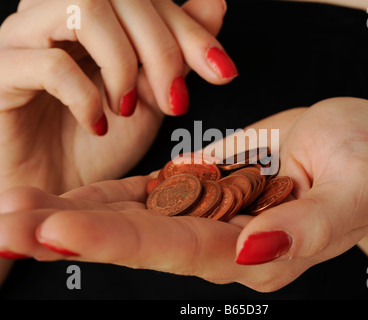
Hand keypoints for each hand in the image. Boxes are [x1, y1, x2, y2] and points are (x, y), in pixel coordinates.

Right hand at [0, 0, 232, 192]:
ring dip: (123, 63)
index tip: (222, 72)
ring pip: (83, 8)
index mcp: (98, 17)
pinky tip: (98, 123)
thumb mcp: (153, 95)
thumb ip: (179, 51)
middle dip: (162, 49)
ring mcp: (24, 37)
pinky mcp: (3, 70)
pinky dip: (86, 96)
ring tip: (127, 108)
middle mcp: (57, 13)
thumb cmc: (101, 141)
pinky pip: (50, 63)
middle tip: (174, 103)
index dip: (191, 30)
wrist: (56, 183)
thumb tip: (217, 2)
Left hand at [0, 97, 367, 290]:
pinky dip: (98, 198)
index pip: (181, 250)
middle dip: (71, 234)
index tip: (58, 230)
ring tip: (11, 210)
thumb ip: (312, 226)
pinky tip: (55, 200)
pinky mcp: (199, 190)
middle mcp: (223, 242)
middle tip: (7, 226)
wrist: (350, 143)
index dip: (120, 241)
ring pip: (131, 221)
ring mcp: (207, 216)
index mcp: (259, 252)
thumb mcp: (356, 187)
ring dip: (69, 217)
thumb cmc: (361, 161)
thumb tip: (254, 252)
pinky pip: (143, 197)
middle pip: (141, 241)